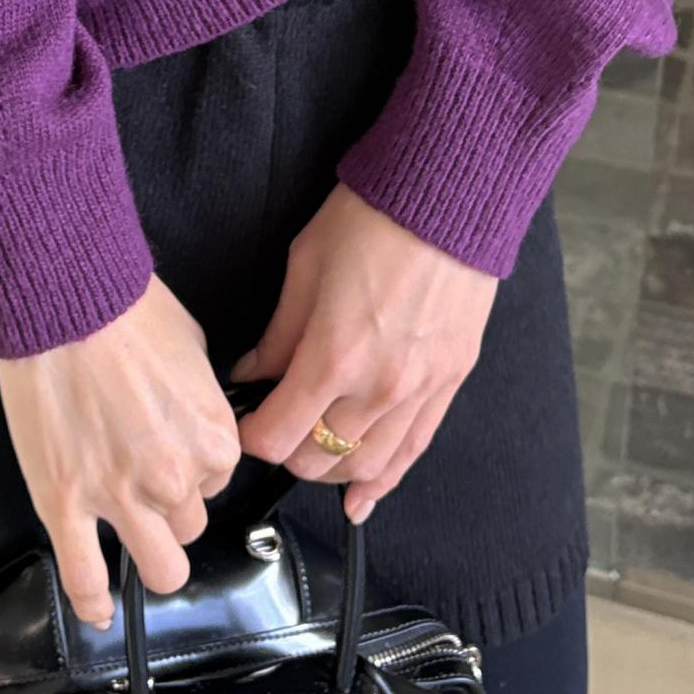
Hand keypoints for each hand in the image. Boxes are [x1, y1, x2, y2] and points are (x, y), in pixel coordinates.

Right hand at [0, 276, 242, 632]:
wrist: (64, 299)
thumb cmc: (126, 308)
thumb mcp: (193, 346)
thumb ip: (201, 397)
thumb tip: (195, 412)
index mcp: (212, 438)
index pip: (218, 479)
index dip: (195, 464)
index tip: (175, 448)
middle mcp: (175, 477)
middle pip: (191, 523)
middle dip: (172, 503)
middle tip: (146, 476)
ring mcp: (119, 497)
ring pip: (160, 565)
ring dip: (150, 552)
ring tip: (136, 541)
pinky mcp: (65, 505)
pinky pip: (85, 577)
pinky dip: (92, 602)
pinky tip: (98, 611)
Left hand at [230, 184, 497, 523]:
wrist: (449, 196)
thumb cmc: (373, 218)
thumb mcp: (304, 267)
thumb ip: (278, 334)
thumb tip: (255, 372)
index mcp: (334, 356)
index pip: (276, 437)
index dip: (250, 437)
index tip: (244, 423)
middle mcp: (379, 387)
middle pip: (316, 460)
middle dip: (286, 452)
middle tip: (276, 426)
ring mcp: (419, 390)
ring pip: (365, 467)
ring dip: (330, 471)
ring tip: (312, 456)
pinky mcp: (449, 383)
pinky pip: (413, 451)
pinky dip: (384, 480)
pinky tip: (363, 497)